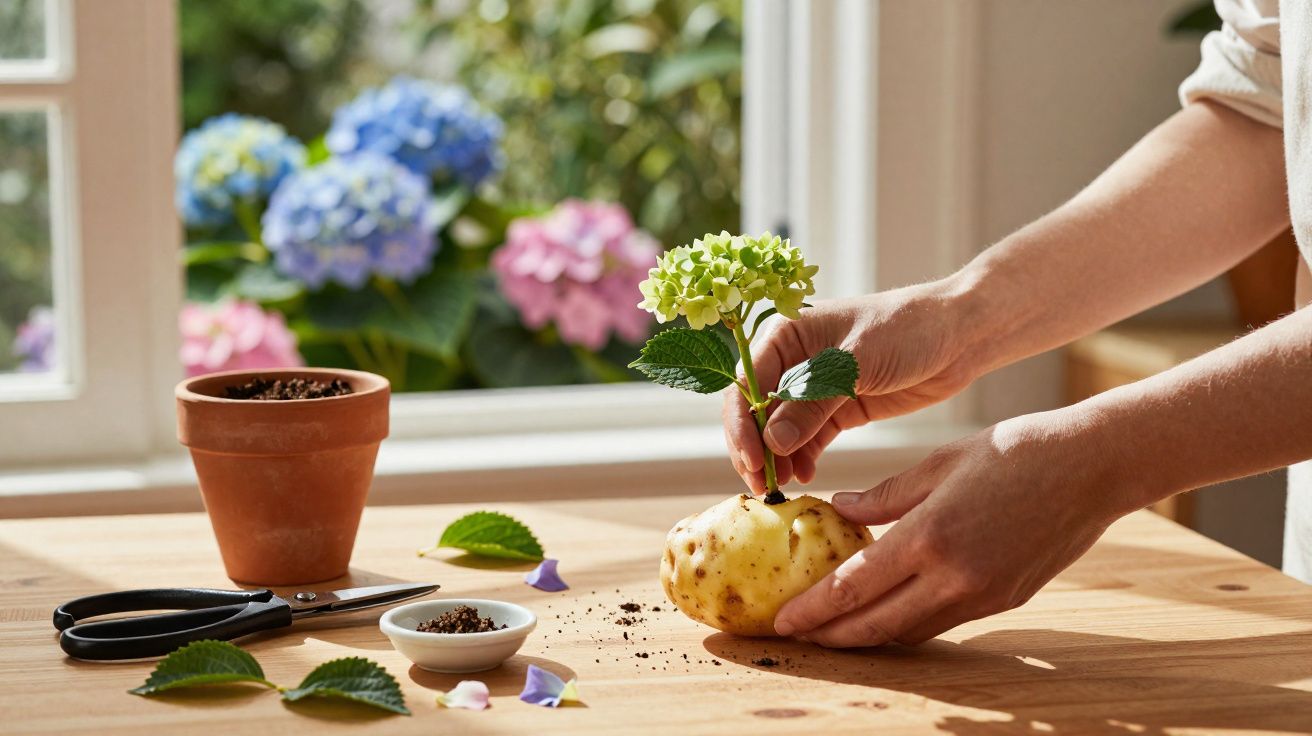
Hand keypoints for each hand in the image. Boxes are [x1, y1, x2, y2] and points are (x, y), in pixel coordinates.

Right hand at [723, 281, 976, 492]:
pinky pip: (808, 438)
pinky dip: (802, 458)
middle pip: (756, 411)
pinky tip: (806, 477)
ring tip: (782, 489)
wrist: (959, 335)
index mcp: (785, 334)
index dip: (743, 425)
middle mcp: (791, 359)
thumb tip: (772, 443)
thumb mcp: (855, 364)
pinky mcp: (837, 408)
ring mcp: (814, 387)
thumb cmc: (907, 329)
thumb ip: (812, 403)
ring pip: (779, 430)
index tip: (753, 461)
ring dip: (777, 459)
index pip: (747, 384)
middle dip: (755, 449)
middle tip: (762, 487)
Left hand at [773, 410, 1133, 645]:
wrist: (1093, 467)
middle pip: (876, 625)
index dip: (812, 611)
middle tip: (797, 636)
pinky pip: (941, 622)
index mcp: (930, 536)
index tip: (781, 621)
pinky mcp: (1004, 601)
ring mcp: (983, 595)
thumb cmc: (1014, 451)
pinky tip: (887, 611)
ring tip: (833, 628)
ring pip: (909, 631)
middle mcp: (955, 577)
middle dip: (831, 636)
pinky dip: (906, 622)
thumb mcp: (937, 464)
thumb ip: (884, 495)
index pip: (853, 587)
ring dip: (868, 635)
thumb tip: (838, 509)